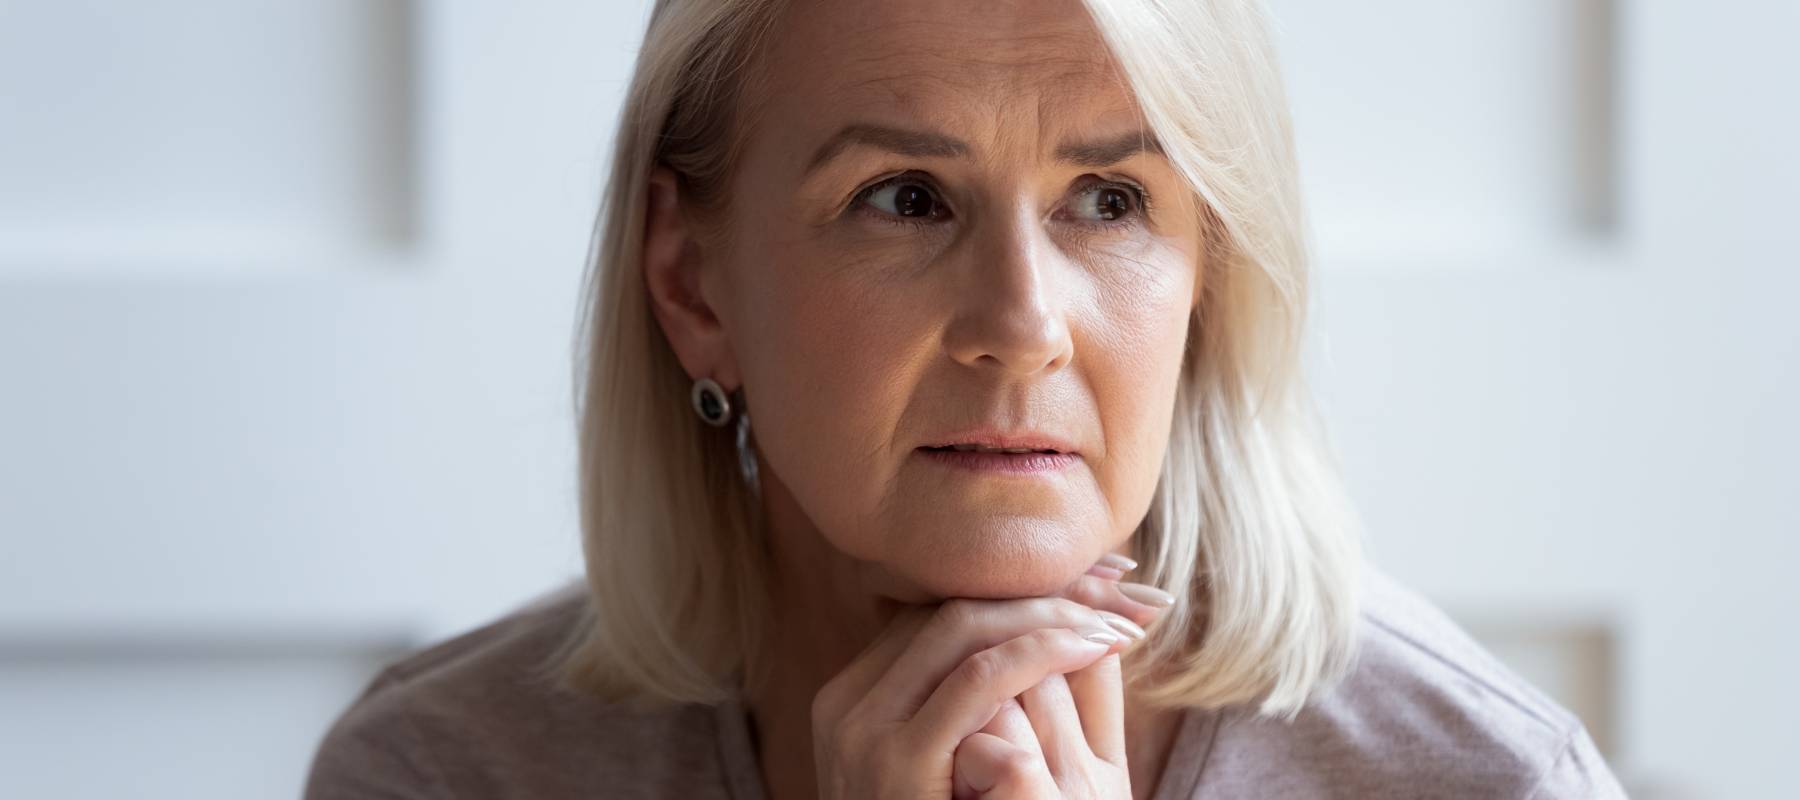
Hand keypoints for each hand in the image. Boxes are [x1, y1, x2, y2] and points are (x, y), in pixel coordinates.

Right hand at [810, 555, 1172, 798]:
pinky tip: (1096, 644)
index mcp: (856, 697)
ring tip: (1121, 615)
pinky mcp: (895, 762)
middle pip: (952, 608)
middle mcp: (847, 702)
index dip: (1023, 588)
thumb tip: (1047, 629)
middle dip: (1045, 587)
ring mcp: (863, 730)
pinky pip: (977, 681)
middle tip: (1122, 581)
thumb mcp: (957, 768)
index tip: (1095, 578)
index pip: (941, 611)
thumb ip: (980, 709)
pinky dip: (1043, 651)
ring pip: (964, 628)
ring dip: (1054, 612)